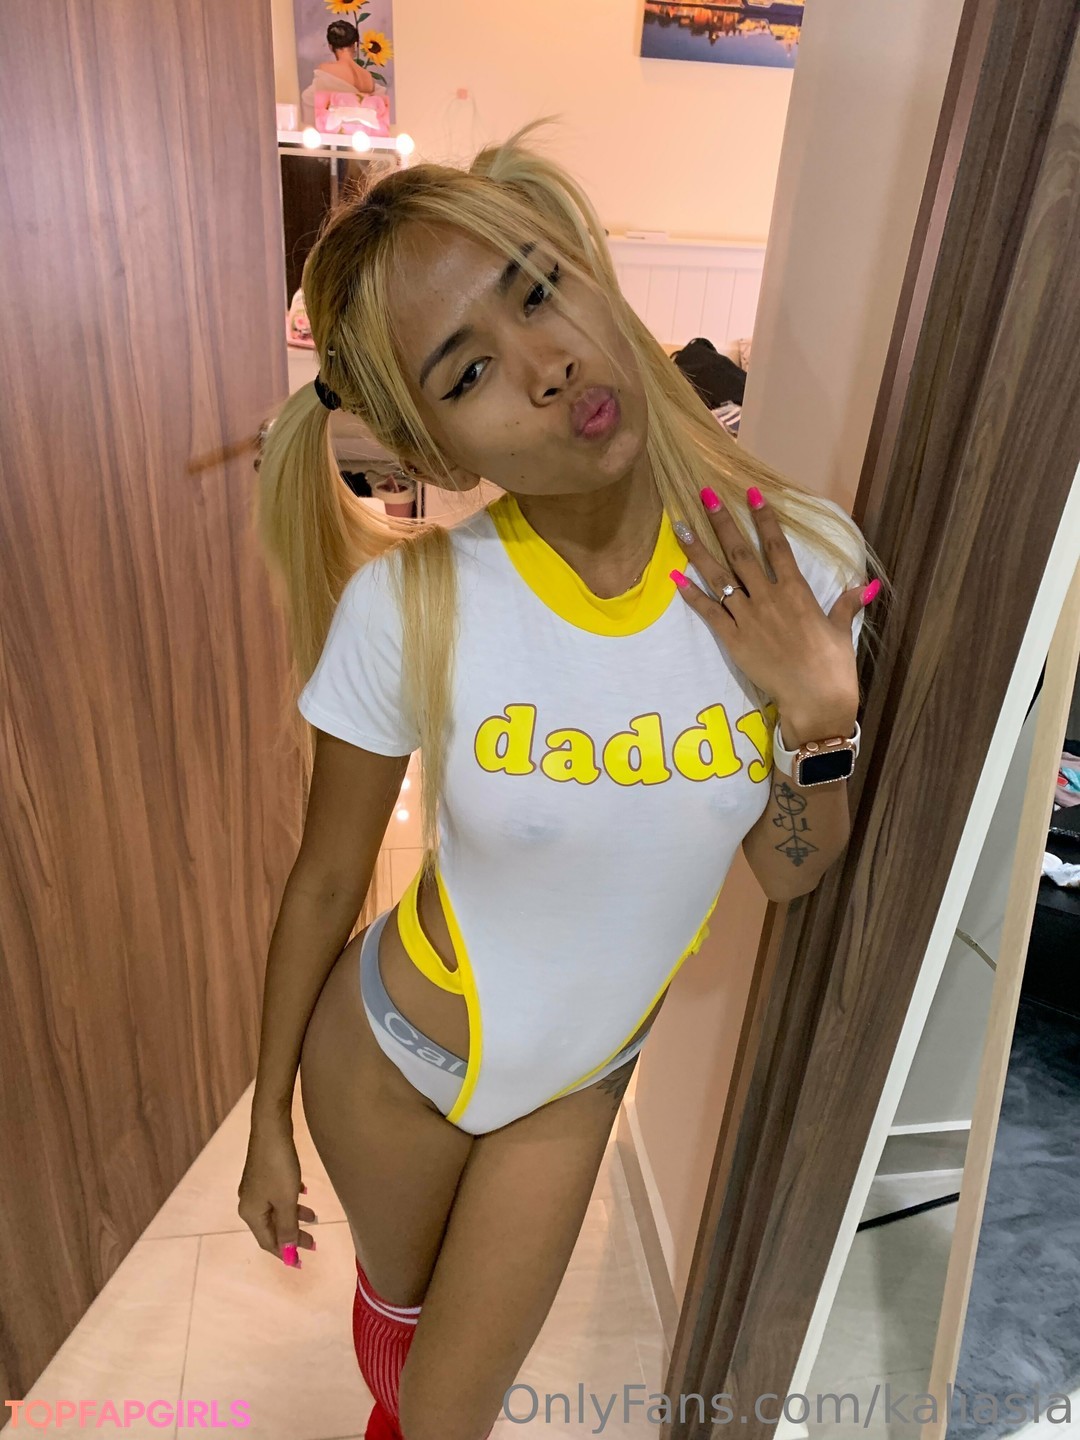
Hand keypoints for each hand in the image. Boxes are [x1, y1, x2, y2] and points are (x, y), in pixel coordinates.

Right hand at [237, 1113, 317, 1268]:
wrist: (271, 1128)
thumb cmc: (279, 1166)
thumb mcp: (286, 1200)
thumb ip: (288, 1227)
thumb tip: (287, 1251)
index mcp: (251, 1213)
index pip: (267, 1242)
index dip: (284, 1253)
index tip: (301, 1262)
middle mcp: (249, 1202)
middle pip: (272, 1227)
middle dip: (292, 1235)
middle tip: (314, 1242)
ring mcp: (254, 1187)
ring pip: (276, 1209)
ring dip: (295, 1216)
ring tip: (314, 1218)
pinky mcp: (262, 1173)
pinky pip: (277, 1194)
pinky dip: (290, 1199)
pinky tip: (304, 1194)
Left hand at [670, 486, 866, 737]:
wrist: (815, 698)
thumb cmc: (833, 666)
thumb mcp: (841, 630)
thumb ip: (847, 603)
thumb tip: (867, 586)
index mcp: (796, 591)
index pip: (776, 546)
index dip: (764, 518)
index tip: (751, 493)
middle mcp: (768, 597)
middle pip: (740, 552)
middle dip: (722, 521)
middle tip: (704, 494)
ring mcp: (748, 617)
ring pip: (718, 577)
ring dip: (698, 549)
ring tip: (679, 525)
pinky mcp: (733, 639)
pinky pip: (708, 612)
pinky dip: (691, 594)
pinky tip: (675, 575)